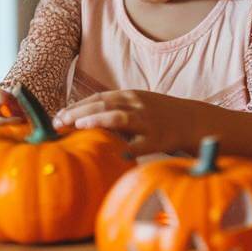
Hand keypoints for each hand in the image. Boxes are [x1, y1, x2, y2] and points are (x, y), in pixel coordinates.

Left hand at [53, 89, 192, 153]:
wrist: (193, 120)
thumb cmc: (159, 115)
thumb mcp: (137, 104)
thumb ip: (115, 108)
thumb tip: (82, 117)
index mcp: (129, 96)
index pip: (97, 98)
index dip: (76, 105)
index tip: (58, 115)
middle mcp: (136, 105)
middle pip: (103, 105)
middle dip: (79, 112)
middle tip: (59, 122)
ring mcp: (147, 121)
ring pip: (119, 117)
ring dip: (98, 120)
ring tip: (79, 125)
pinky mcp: (158, 139)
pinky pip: (140, 145)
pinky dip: (126, 149)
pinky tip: (112, 154)